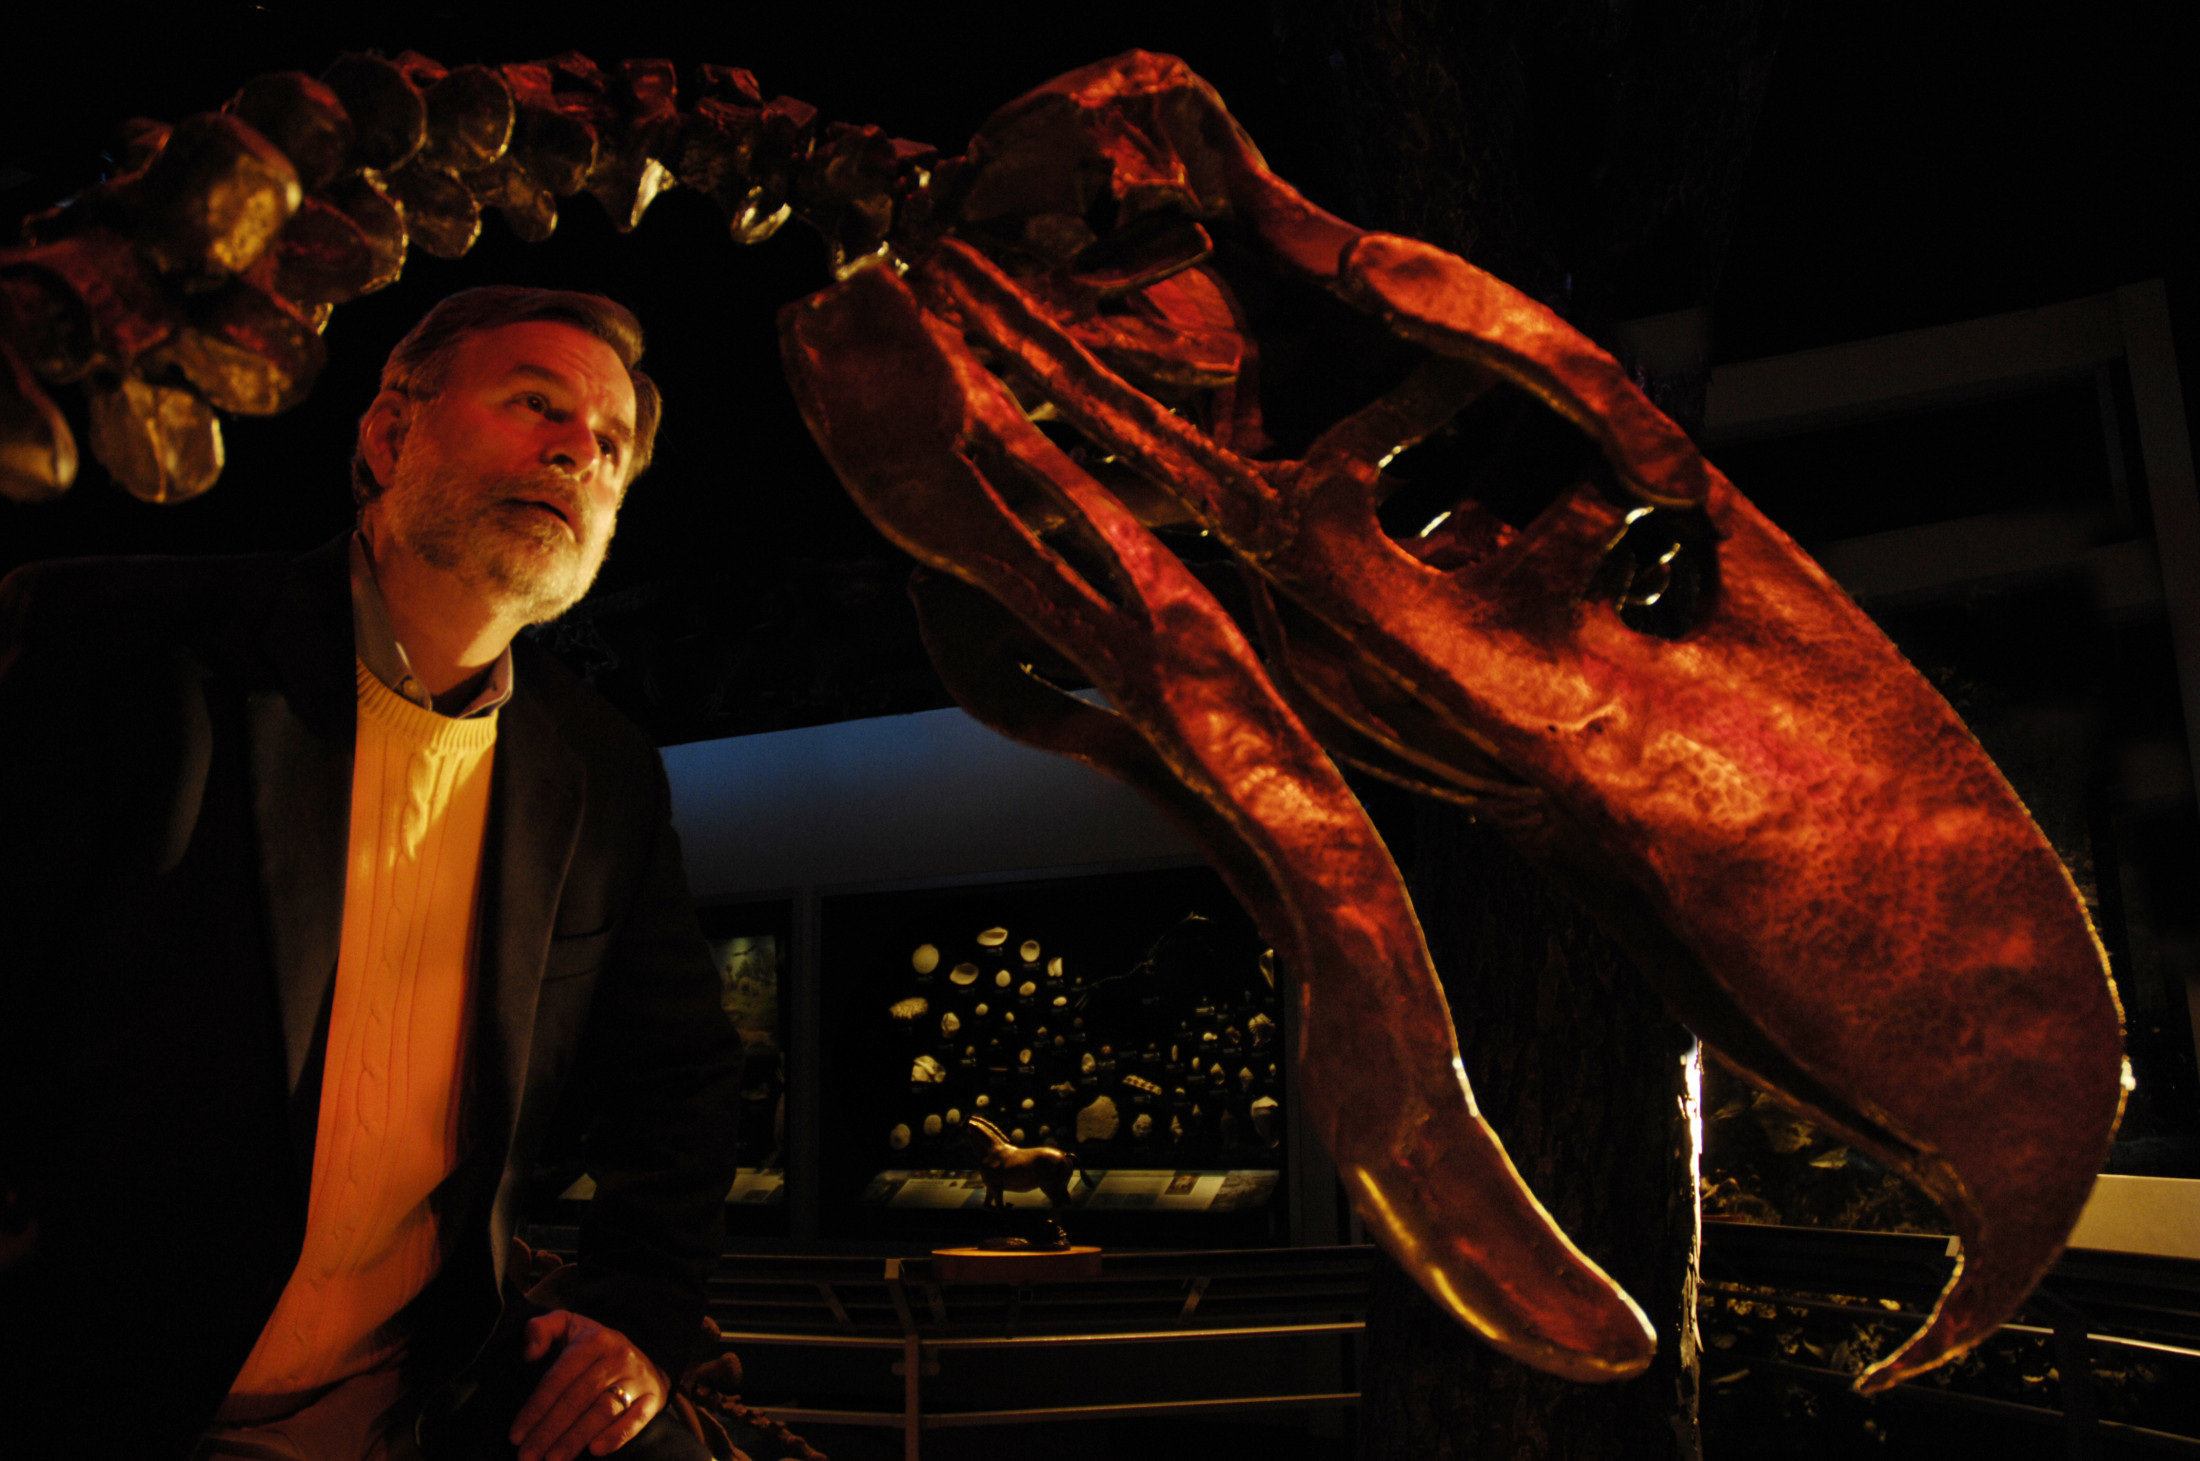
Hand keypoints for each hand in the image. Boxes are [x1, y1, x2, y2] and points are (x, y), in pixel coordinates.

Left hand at [507, 1309, 669, 1460]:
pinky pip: (635, 1419)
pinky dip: (617, 1435)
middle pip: (578, 1398)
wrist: (646, 1353)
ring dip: (575, 1438)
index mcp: (594, 1340)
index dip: (535, 1408)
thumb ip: (541, 1329)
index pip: (559, 1378)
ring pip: (603, 1411)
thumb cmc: (595, 1347)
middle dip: (549, 1430)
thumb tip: (530, 1354)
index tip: (516, 1435)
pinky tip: (595, 1450)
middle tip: (527, 1456)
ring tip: (552, 1459)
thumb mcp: (568, 1326)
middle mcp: (618, 1356)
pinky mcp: (652, 1398)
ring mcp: (637, 1378)